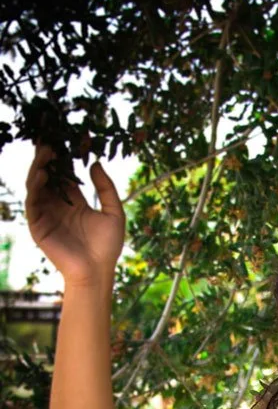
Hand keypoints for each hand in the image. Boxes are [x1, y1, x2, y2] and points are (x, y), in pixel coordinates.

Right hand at [25, 143, 125, 286]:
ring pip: (37, 184)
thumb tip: (96, 162)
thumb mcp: (114, 212)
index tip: (68, 137)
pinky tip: (41, 173)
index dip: (66, 156)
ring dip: (39, 166)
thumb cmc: (108, 246)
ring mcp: (46, 213)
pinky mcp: (38, 224)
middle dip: (48, 156)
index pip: (66, 173)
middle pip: (49, 175)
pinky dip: (35, 186)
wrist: (97, 271)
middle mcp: (58, 205)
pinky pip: (33, 201)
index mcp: (75, 202)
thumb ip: (106, 188)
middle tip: (51, 137)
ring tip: (46, 151)